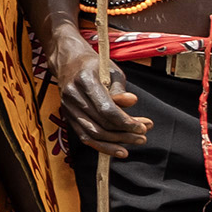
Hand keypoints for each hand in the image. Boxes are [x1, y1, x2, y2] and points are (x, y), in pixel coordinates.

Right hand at [50, 29, 154, 155]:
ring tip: (135, 141)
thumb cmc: (94, 65)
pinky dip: (101, 146)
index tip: (143, 126)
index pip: (106, 109)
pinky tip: (118, 149)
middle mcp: (72, 96)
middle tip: (143, 136)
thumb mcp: (111, 71)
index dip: (126, 122)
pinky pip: (84, 136)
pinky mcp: (67, 116)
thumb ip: (120, 89)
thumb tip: (132, 102)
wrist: (68, 62)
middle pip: (100, 124)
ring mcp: (67, 107)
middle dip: (125, 133)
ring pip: (92, 134)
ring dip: (116, 142)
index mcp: (84, 80)